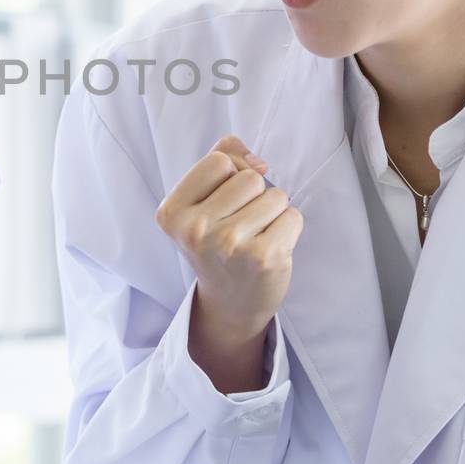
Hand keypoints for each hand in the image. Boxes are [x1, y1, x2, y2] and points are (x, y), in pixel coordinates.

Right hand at [155, 136, 301, 390]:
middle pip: (249, 176)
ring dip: (273, 211)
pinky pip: (293, 216)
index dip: (232, 172)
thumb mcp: (203, 202)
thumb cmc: (218, 241)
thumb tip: (257, 160)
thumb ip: (222, 160)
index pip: (219, 161)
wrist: (231, 303)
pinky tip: (271, 249)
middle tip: (242, 223)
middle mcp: (195, 230)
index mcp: (172, 212)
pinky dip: (288, 228)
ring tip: (256, 235)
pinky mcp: (263, 258)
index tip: (225, 199)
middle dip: (255, 193)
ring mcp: (229, 245)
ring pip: (275, 195)